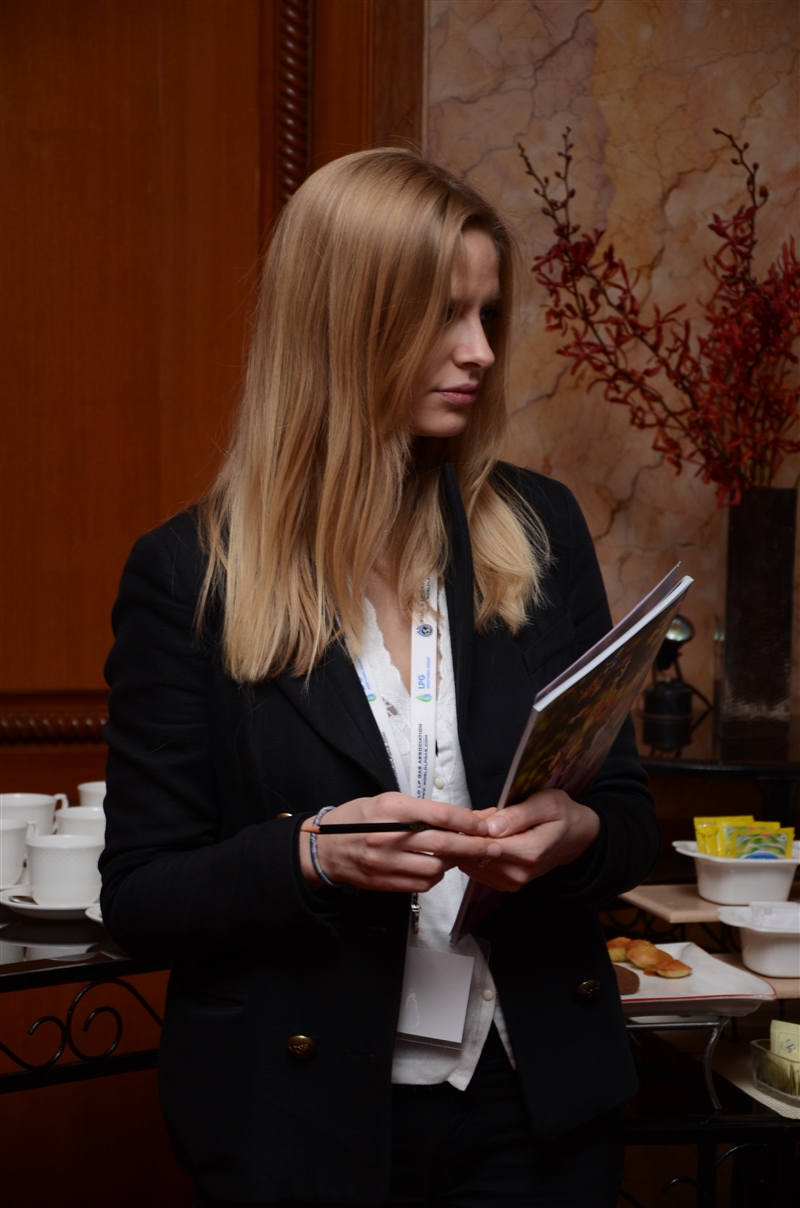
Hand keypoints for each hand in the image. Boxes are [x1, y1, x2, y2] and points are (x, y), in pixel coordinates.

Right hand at [299, 793, 500, 891]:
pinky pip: (422, 884)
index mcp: (390, 810)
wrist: (324, 849)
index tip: (485, 824)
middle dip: (474, 846)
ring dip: (453, 862)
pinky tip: (436, 868)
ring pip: (436, 868)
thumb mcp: (386, 802)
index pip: (439, 815)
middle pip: (443, 843)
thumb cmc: (357, 820)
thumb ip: (421, 809)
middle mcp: (388, 837)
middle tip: (494, 846)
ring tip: (458, 855)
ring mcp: (386, 863)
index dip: (468, 821)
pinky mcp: (385, 882)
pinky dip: (435, 877)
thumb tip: (459, 816)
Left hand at [457, 789, 599, 891]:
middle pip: (473, 853)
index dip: (471, 826)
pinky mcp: (503, 884)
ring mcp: (509, 882)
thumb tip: (491, 827)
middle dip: (469, 833)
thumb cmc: (562, 815)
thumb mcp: (546, 803)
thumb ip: (518, 815)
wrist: (576, 838)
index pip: (483, 843)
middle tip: (481, 814)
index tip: (471, 813)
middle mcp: (516, 874)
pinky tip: (488, 837)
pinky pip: (474, 867)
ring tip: (488, 825)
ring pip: (470, 860)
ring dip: (471, 842)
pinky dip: (474, 850)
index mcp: (528, 853)